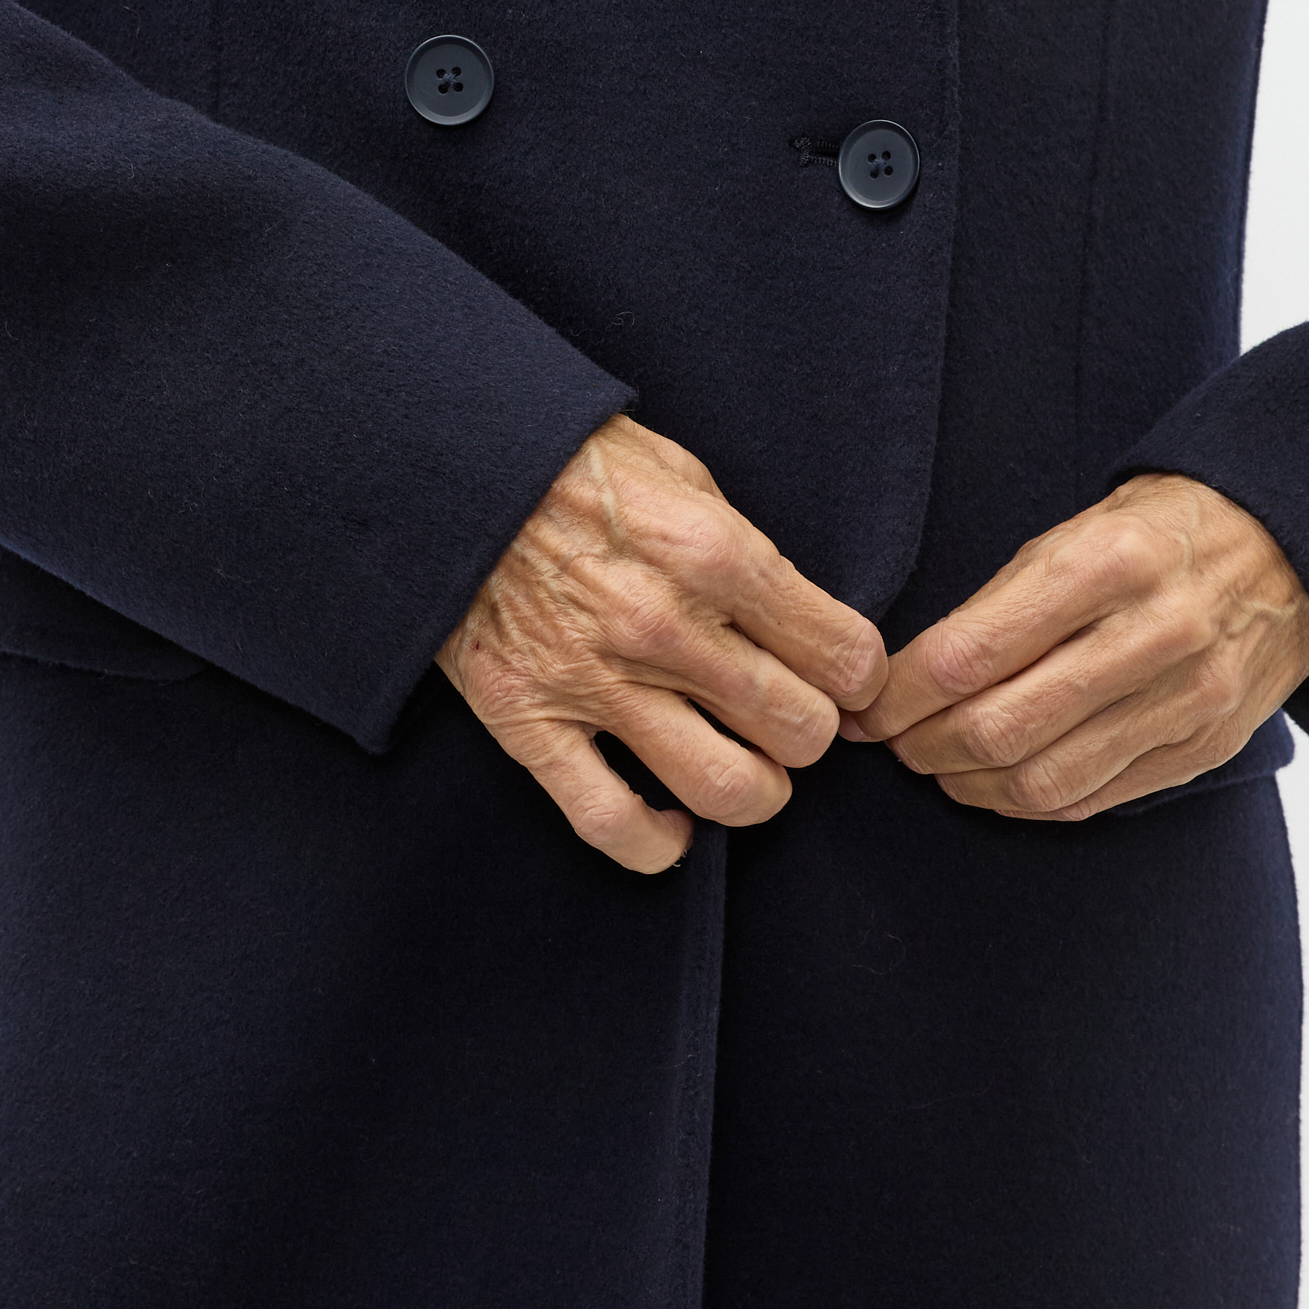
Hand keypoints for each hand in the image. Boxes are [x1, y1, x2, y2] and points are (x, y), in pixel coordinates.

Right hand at [436, 414, 886, 874]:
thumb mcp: (682, 474)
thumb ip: (745, 550)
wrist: (449, 468)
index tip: (845, 675)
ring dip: (757, 791)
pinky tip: (675, 826)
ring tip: (749, 768)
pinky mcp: (529, 721)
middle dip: (811, 728)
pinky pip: (612, 822)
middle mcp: (664, 627)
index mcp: (713, 553)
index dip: (859, 674)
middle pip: (800, 730)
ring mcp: (594, 682)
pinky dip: (657, 844)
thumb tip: (801, 620)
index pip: (843, 656)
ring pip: (728, 789)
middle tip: (792, 714)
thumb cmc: (572, 464)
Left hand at [839, 472, 1308, 820]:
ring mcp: (1187, 700)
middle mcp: (1153, 636)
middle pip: (1000, 729)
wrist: (1285, 549)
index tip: (867, 707)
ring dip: (969, 785)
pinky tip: (998, 782)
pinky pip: (1093, 799)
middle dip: (923, 748)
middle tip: (894, 743)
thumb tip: (903, 681)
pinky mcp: (1205, 748)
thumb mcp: (1069, 535)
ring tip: (938, 765)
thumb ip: (993, 606)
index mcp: (1106, 565)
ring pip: (1043, 780)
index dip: (900, 696)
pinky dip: (1028, 802)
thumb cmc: (1152, 535)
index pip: (970, 654)